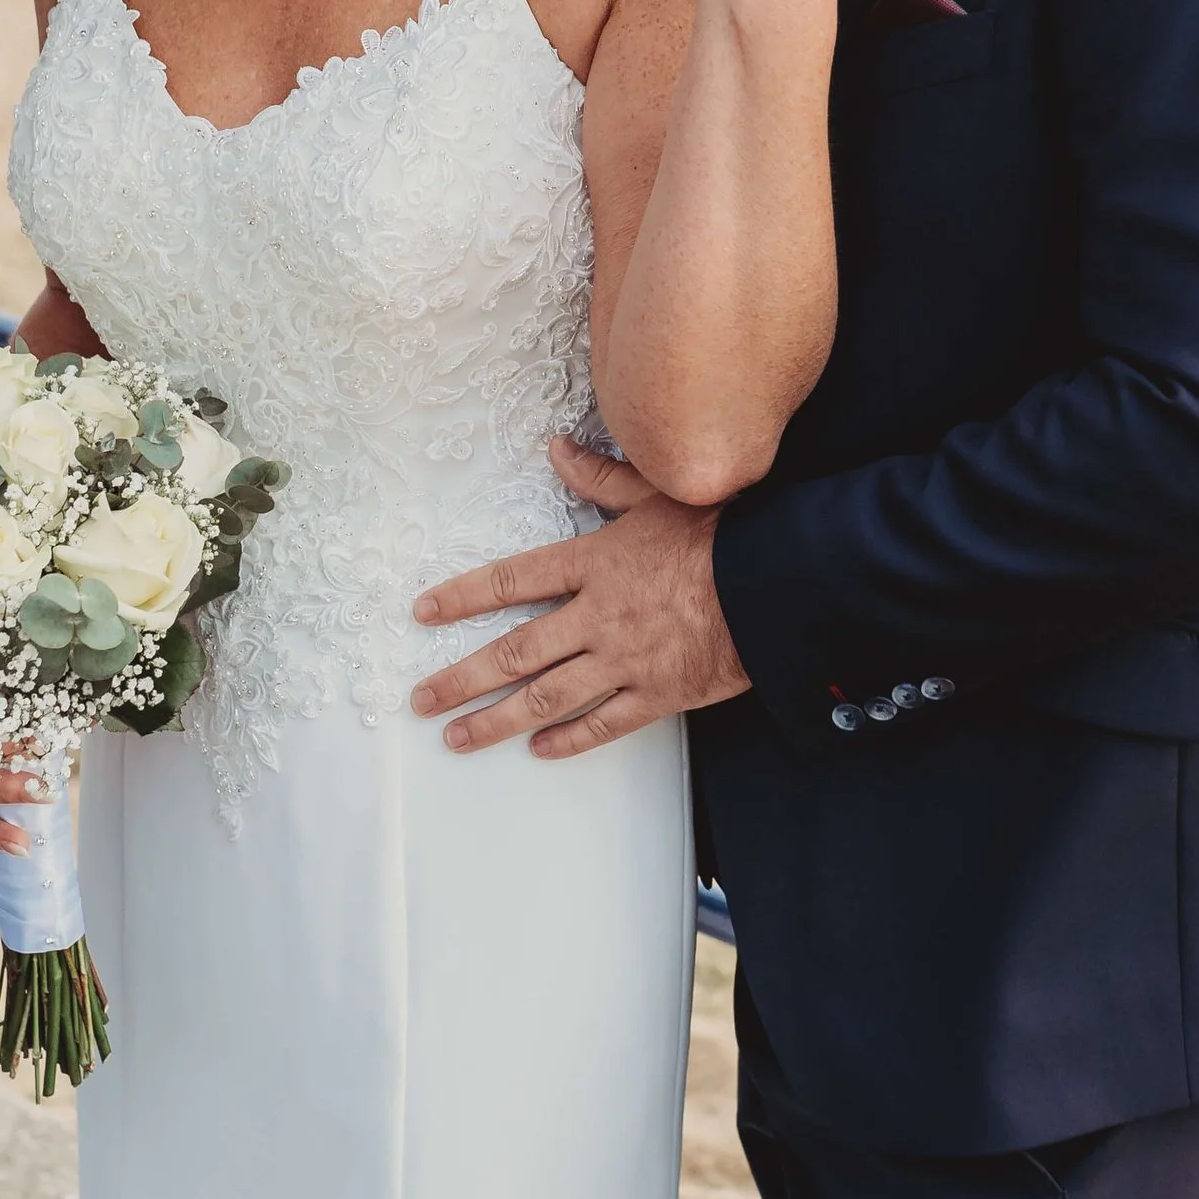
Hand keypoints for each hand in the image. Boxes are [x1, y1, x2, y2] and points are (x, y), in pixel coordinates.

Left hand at [409, 437, 749, 756]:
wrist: (777, 582)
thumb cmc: (723, 532)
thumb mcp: (658, 492)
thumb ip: (601, 478)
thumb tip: (557, 448)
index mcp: (595, 563)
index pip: (512, 581)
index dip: (463, 597)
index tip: (425, 613)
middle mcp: (599, 616)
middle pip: (515, 652)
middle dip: (461, 678)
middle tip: (421, 698)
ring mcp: (626, 660)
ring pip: (547, 698)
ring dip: (496, 721)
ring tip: (458, 737)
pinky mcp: (659, 694)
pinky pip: (604, 724)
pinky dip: (569, 740)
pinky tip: (540, 750)